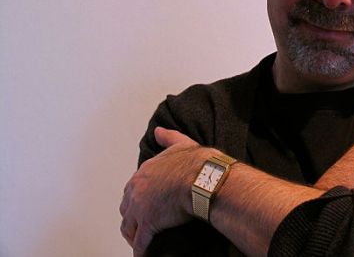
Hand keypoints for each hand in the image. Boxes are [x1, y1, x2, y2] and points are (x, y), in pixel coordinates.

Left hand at [120, 127, 210, 256]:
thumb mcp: (181, 143)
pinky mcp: (148, 224)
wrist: (204, 178)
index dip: (138, 198)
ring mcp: (141, 207)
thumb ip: (168, 137)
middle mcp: (138, 188)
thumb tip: (159, 131)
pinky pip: (140, 243)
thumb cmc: (197, 163)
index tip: (144, 204)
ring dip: (133, 235)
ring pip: (129, 226)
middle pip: (126, 208)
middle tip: (138, 224)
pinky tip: (143, 255)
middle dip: (132, 217)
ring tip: (139, 241)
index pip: (134, 188)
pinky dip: (141, 250)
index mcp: (145, 171)